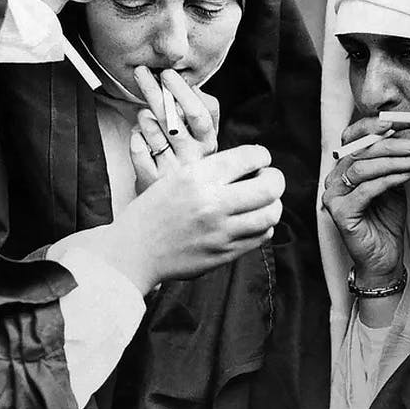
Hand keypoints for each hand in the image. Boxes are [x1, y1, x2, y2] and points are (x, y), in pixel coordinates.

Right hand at [49, 145, 283, 291]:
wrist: (134, 251)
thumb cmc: (153, 211)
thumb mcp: (176, 177)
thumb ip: (212, 170)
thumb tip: (250, 164)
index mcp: (197, 177)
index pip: (250, 157)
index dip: (262, 155)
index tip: (260, 158)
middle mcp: (212, 203)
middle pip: (270, 186)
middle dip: (275, 178)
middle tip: (268, 178)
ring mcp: (221, 231)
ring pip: (271, 213)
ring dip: (273, 204)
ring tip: (263, 201)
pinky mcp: (224, 253)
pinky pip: (261, 236)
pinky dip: (264, 225)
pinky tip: (252, 221)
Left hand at [130, 66, 219, 193]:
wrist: (179, 209)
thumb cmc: (191, 166)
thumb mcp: (205, 143)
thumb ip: (204, 115)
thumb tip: (194, 87)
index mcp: (209, 148)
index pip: (199, 115)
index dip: (182, 92)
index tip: (167, 74)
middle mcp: (192, 161)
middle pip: (171, 119)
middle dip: (154, 91)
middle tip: (141, 73)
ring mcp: (171, 173)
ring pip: (151, 132)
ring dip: (144, 116)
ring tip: (145, 114)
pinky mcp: (151, 182)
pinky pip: (137, 148)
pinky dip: (135, 137)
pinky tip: (140, 137)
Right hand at [322, 117, 409, 283]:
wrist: (383, 257)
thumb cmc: (387, 220)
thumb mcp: (392, 182)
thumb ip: (393, 160)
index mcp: (342, 168)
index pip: (351, 138)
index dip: (372, 127)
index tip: (399, 122)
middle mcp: (332, 179)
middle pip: (359, 151)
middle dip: (390, 144)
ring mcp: (333, 196)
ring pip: (362, 168)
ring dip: (392, 160)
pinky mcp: (340, 213)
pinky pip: (366, 189)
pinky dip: (388, 180)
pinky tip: (407, 175)